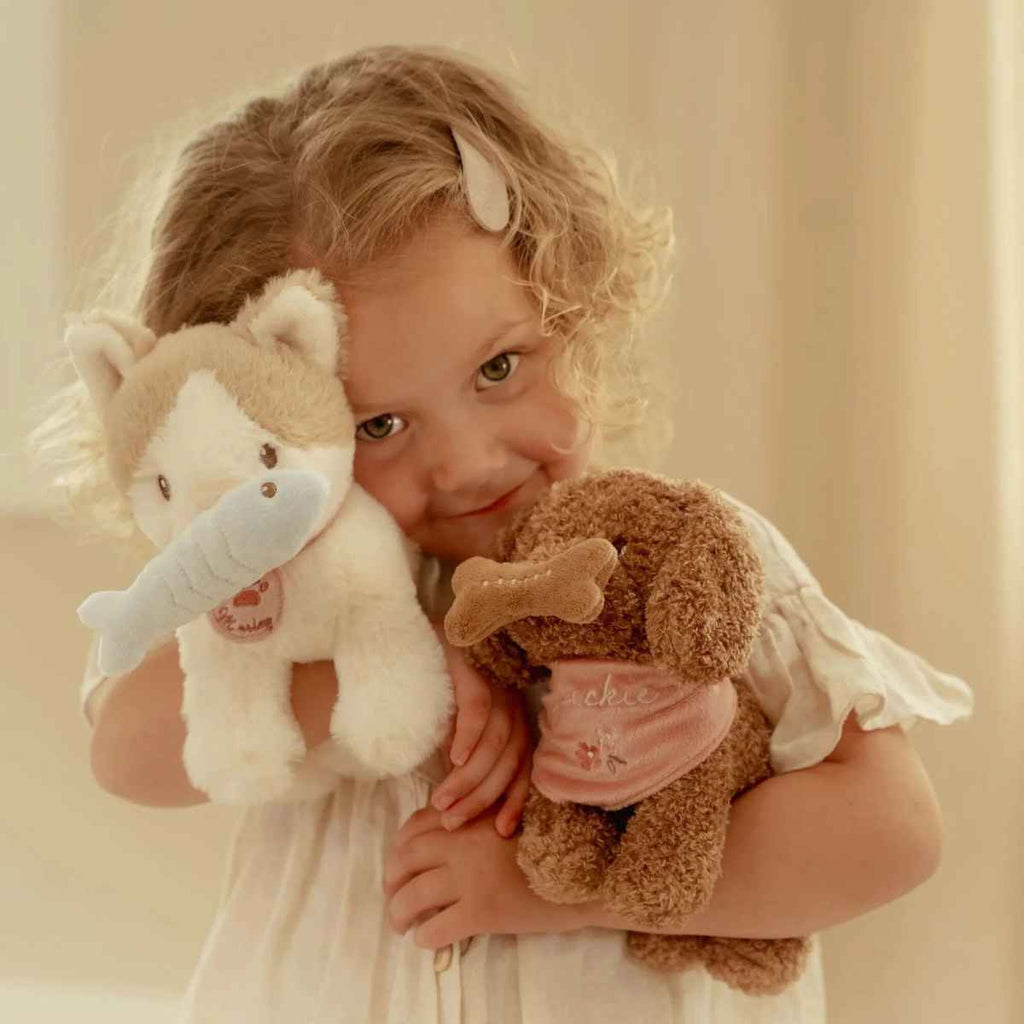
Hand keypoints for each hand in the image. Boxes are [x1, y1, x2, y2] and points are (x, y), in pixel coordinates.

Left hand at [383, 805, 580, 949]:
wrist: (586, 871)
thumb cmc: (553, 840)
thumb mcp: (511, 814)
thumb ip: (478, 816)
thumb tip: (443, 830)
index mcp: (471, 815)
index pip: (415, 826)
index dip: (400, 845)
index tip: (400, 859)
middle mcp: (463, 842)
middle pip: (404, 860)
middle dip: (391, 879)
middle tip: (392, 893)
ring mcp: (470, 877)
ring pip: (412, 896)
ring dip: (398, 912)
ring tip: (401, 923)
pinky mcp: (482, 912)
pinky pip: (436, 927)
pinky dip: (424, 936)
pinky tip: (426, 939)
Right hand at [429, 624, 531, 835]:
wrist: (405, 640)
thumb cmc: (429, 692)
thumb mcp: (451, 732)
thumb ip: (465, 761)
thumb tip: (465, 806)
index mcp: (512, 716)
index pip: (524, 764)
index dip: (517, 799)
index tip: (501, 831)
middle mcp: (512, 698)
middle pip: (510, 757)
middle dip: (483, 796)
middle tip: (453, 821)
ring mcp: (494, 679)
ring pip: (496, 739)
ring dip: (470, 776)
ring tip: (444, 800)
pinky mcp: (472, 664)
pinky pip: (478, 706)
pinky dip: (469, 737)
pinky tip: (453, 758)